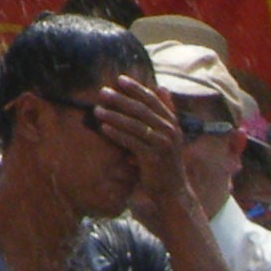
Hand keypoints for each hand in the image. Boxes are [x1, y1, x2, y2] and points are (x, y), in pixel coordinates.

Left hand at [89, 76, 190, 205]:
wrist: (173, 191)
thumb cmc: (165, 161)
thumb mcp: (168, 135)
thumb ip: (165, 112)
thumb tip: (162, 87)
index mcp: (173, 123)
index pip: (153, 100)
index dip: (136, 88)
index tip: (120, 79)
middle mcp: (170, 131)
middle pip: (142, 110)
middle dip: (121, 99)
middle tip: (103, 92)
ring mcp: (163, 145)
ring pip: (135, 125)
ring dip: (114, 116)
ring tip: (97, 110)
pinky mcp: (153, 158)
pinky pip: (132, 142)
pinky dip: (117, 134)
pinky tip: (104, 128)